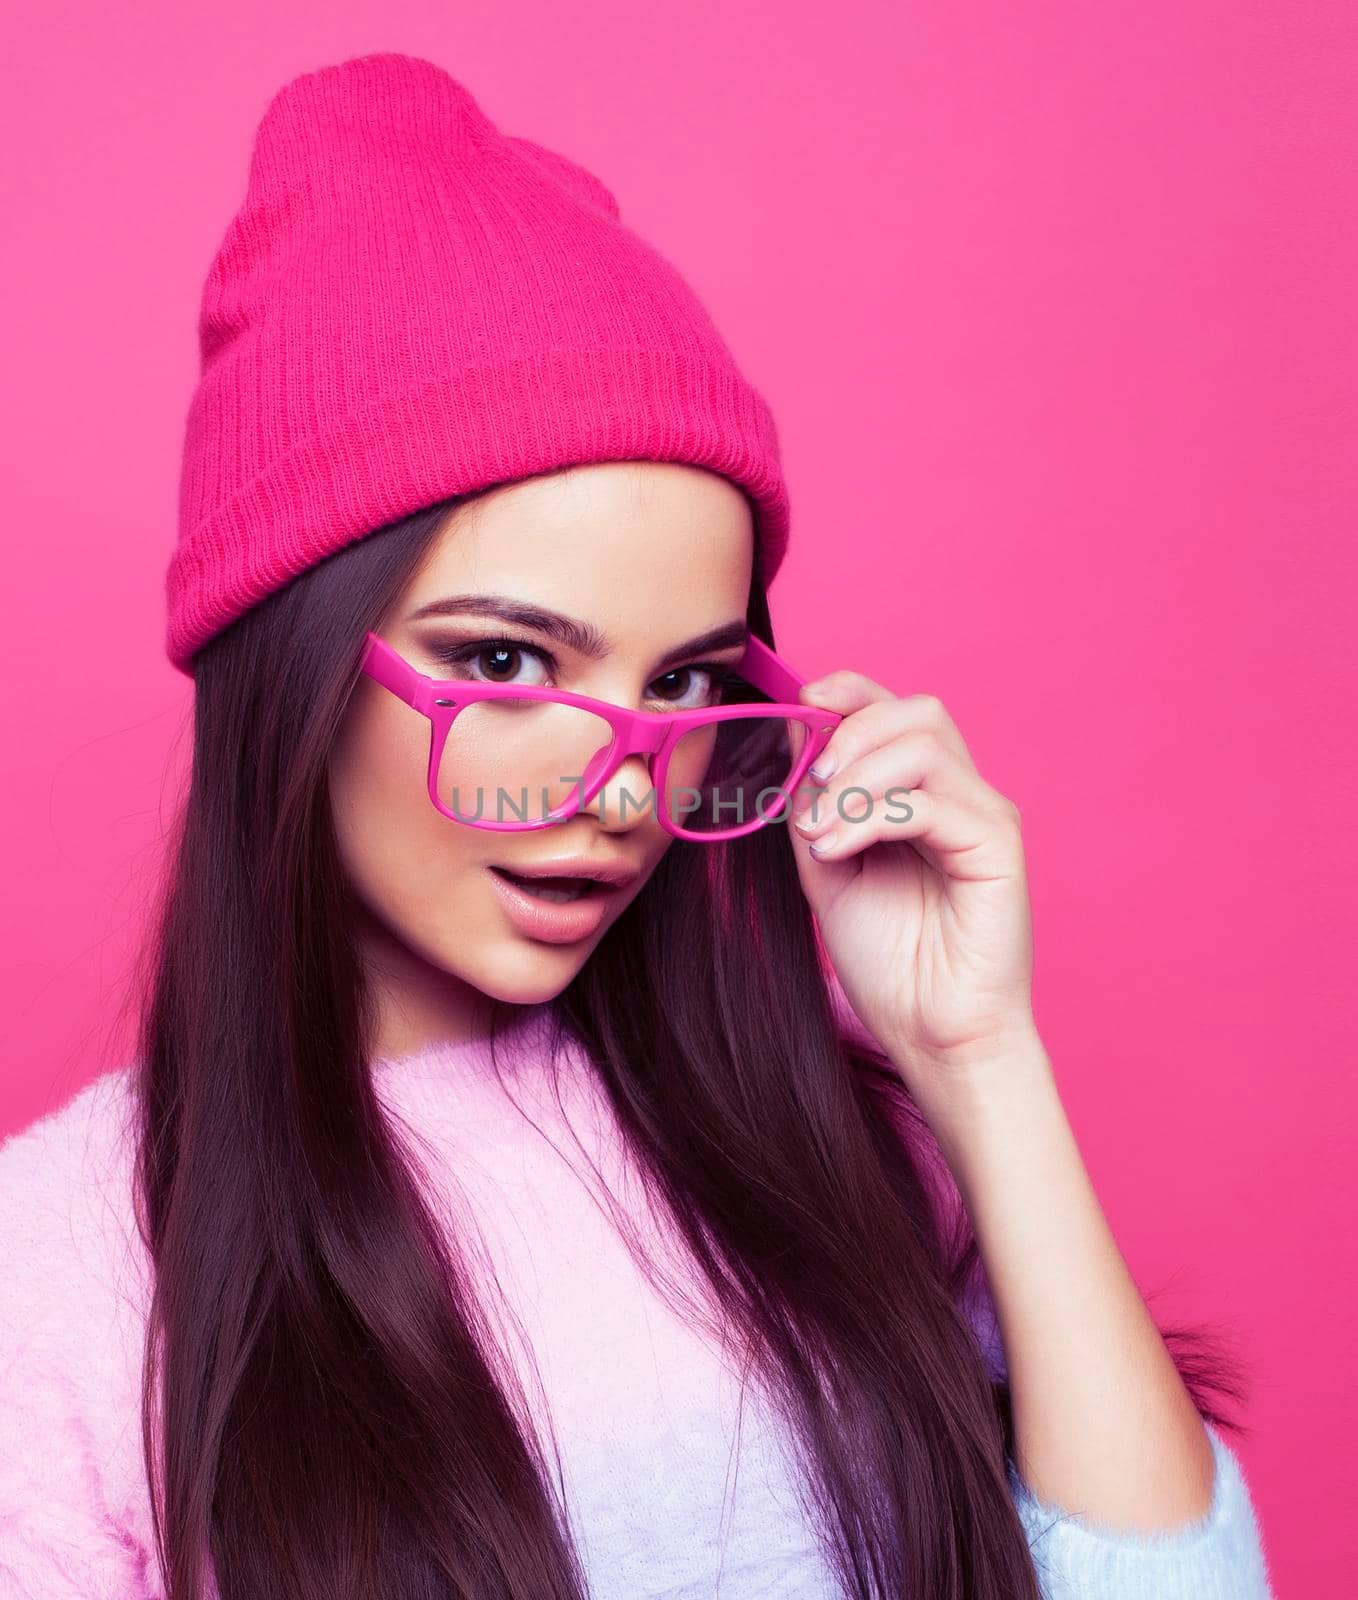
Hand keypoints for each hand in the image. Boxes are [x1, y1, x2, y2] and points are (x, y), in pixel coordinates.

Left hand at [786, 670, 1039, 1101]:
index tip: (802, 703)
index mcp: (922, 796)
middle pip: (918, 711)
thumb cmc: (890, 963)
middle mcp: (961, 797)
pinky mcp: (998, 848)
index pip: (896, 711)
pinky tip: (834, 853)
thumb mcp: (827, 868)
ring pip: (924, 744)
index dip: (850, 692)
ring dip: (856, 778)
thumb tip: (791, 736)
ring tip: (819, 832)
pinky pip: (931, 801)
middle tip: (811, 780)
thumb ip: (814, 805)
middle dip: (852, 729)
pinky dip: (871, 817)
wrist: (934, 1036)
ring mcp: (984, 818)